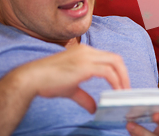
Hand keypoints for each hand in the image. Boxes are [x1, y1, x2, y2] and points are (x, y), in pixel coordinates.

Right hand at [13, 44, 129, 112]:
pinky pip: (107, 72)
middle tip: (127, 89)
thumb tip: (93, 107)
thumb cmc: (47, 82)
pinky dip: (115, 81)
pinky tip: (116, 91)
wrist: (31, 78)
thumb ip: (84, 96)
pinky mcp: (84, 66)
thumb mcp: (70, 89)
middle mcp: (87, 51)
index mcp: (84, 51)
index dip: (118, 70)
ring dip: (123, 78)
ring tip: (124, 92)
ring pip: (115, 62)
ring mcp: (86, 56)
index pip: (108, 57)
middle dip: (124, 74)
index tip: (121, 84)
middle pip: (115, 58)